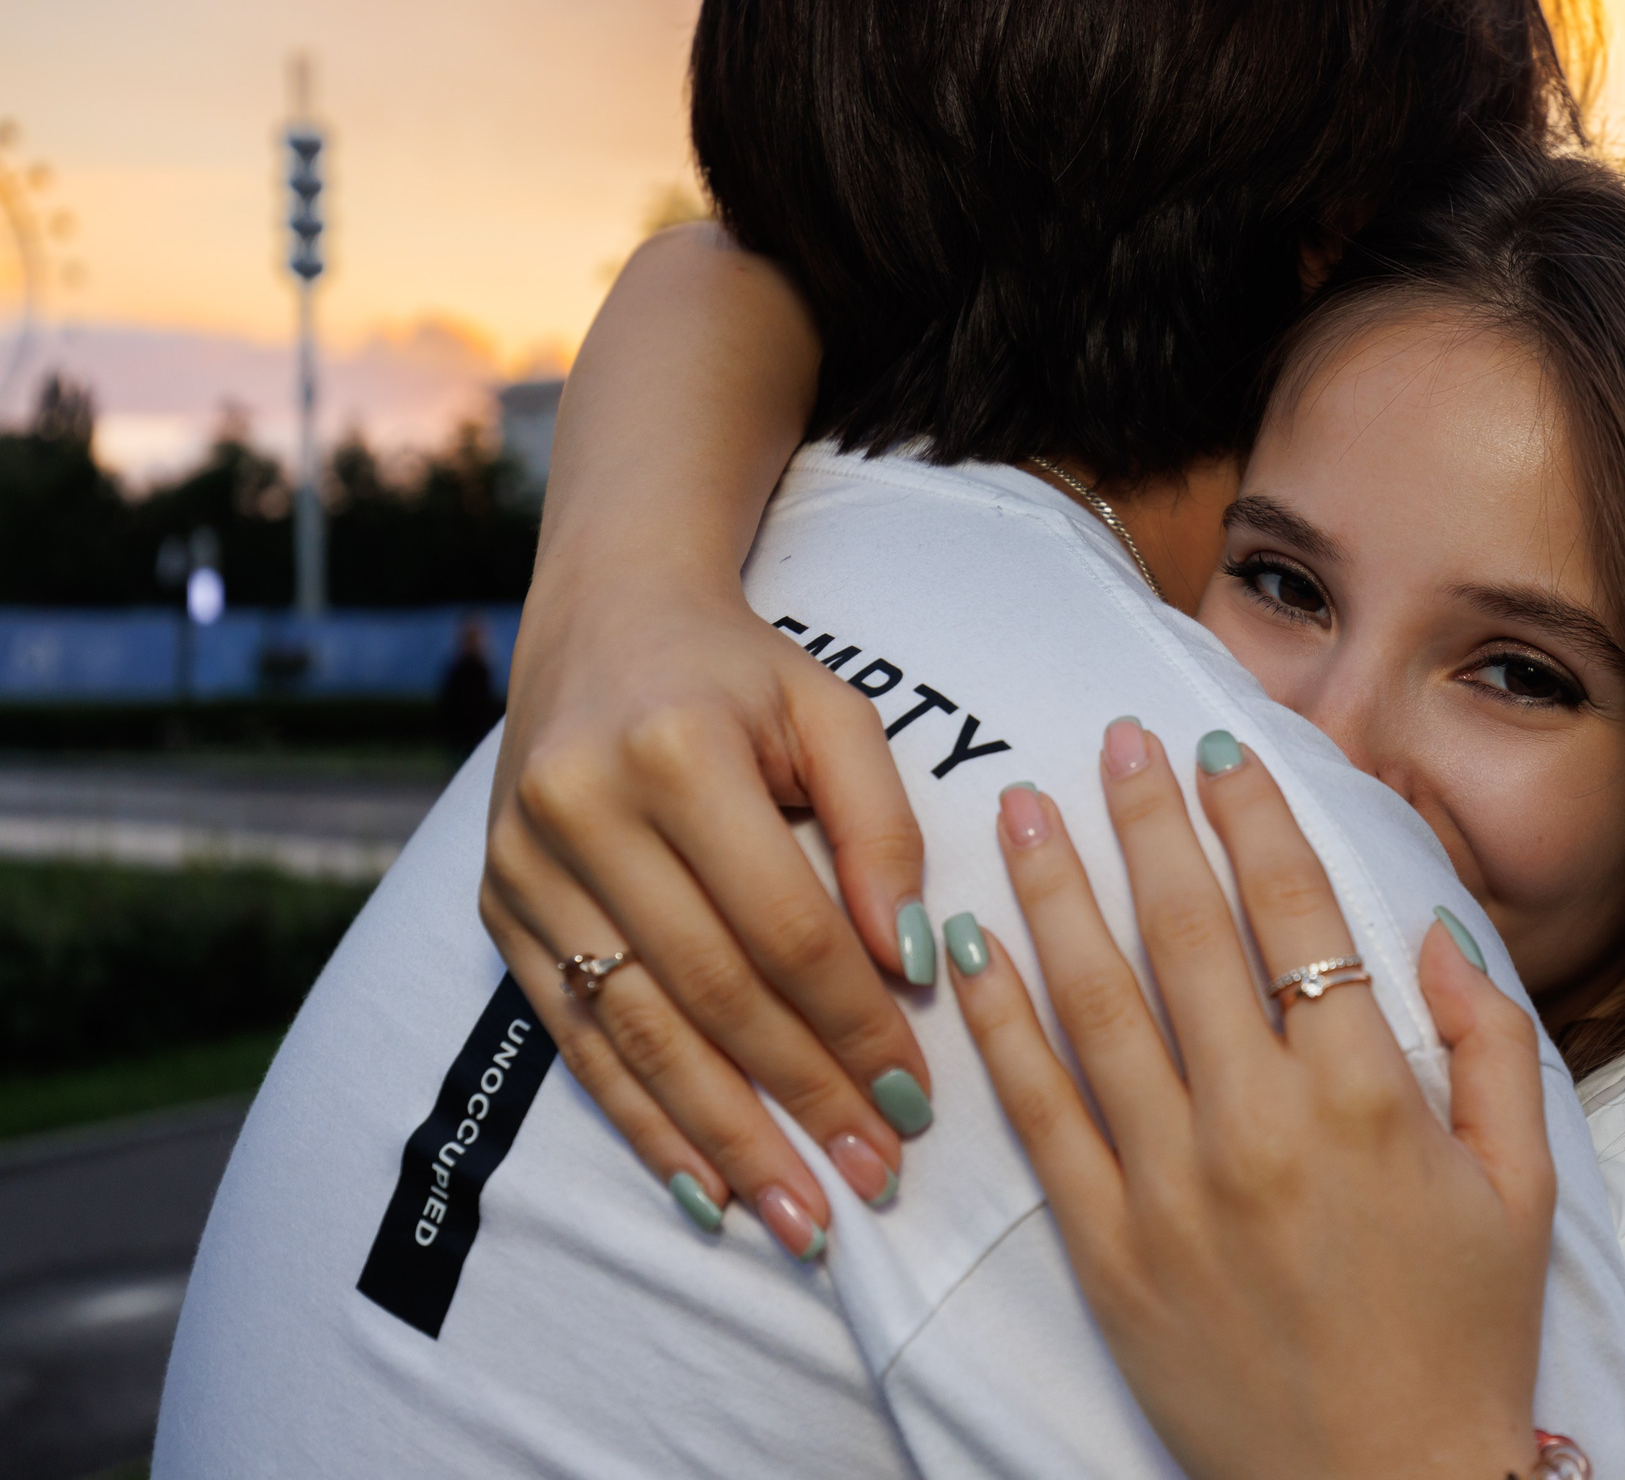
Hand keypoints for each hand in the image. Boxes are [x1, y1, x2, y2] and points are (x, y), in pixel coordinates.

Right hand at [481, 579, 933, 1252]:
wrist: (605, 616)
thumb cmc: (741, 673)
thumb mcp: (834, 713)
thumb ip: (883, 828)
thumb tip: (913, 958)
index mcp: (676, 751)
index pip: (785, 926)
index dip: (854, 1020)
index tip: (918, 1094)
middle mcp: (583, 810)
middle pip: (714, 991)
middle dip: (803, 1098)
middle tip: (876, 1174)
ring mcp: (526, 865)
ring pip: (639, 1032)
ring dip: (725, 1136)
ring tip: (801, 1216)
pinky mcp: (499, 907)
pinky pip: (577, 1037)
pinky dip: (641, 1118)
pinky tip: (703, 1185)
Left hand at [949, 721, 1553, 1479]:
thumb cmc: (1463, 1340)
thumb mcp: (1524, 1188)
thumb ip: (1491, 1046)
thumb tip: (1431, 929)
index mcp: (1365, 1100)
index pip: (1297, 917)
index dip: (1254, 818)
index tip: (1220, 748)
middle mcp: (1258, 1127)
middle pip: (1187, 936)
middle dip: (1147, 821)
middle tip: (1113, 736)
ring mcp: (1170, 1189)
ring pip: (1097, 1006)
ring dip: (1056, 895)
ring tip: (1025, 808)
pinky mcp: (1107, 1250)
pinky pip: (1041, 1115)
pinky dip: (1001, 1025)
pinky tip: (969, 952)